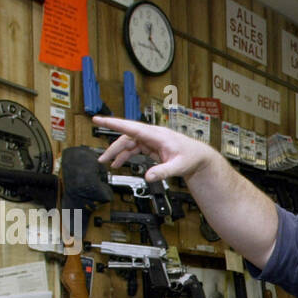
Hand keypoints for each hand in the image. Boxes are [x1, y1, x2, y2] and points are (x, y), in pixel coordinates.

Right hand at [93, 115, 218, 183]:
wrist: (198, 157)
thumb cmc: (191, 157)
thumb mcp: (178, 167)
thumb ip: (163, 172)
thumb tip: (149, 177)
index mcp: (157, 135)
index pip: (131, 127)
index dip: (113, 123)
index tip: (98, 120)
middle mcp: (151, 135)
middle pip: (126, 138)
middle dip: (113, 147)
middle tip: (101, 157)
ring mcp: (150, 140)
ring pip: (129, 143)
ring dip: (118, 153)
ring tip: (108, 163)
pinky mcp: (151, 146)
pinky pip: (134, 148)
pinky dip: (125, 156)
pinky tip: (119, 163)